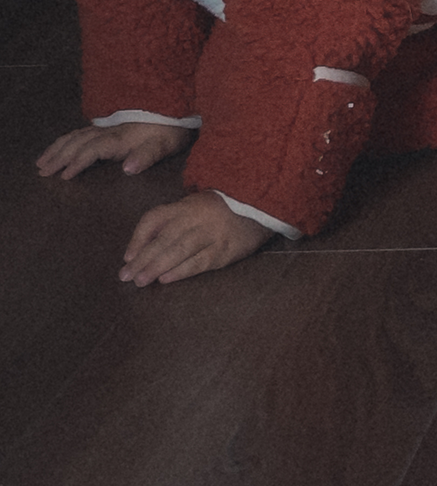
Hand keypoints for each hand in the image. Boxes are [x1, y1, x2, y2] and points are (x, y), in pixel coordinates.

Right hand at [39, 119, 192, 181]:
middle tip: (40, 170)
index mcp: (121, 137)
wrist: (178, 103)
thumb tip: (127, 169)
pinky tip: (61, 143)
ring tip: (41, 160)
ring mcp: (109, 125)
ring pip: (77, 135)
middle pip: (78, 142)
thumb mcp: (166, 144)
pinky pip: (82, 130)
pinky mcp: (111, 123)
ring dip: (58, 147)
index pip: (92, 150)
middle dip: (58, 156)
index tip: (62, 177)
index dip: (77, 162)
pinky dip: (67, 138)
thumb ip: (147, 155)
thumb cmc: (172, 129)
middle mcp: (110, 130)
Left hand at [119, 190, 269, 286]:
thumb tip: (141, 247)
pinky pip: (200, 261)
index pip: (155, 218)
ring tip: (140, 281)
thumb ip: (172, 221)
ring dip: (157, 266)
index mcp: (187, 204)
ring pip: (180, 250)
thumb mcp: (196, 206)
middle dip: (143, 258)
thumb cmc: (222, 209)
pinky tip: (166, 279)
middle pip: (164, 238)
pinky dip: (182, 270)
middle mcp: (198, 216)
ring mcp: (213, 233)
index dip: (138, 237)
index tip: (126, 257)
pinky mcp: (226, 249)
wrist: (262, 206)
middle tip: (125, 276)